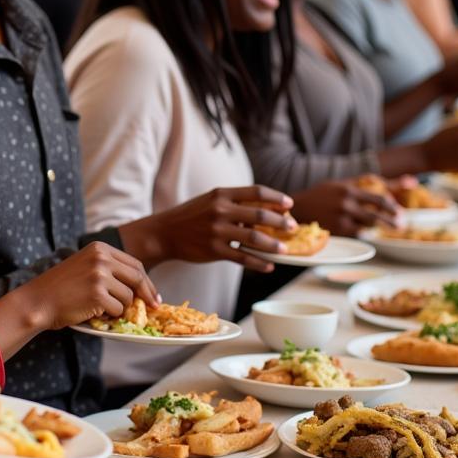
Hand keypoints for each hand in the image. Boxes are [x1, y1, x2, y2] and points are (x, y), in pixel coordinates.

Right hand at [23, 242, 158, 330]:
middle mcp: (101, 258)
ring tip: (99, 307)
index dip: (147, 281)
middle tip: (153, 307)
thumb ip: (110, 269)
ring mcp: (100, 275)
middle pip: (137, 277)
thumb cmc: (60, 288)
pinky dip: (110, 315)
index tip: (153, 295)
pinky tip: (93, 311)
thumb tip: (142, 287)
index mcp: (100, 248)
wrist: (37, 301)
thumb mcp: (85, 266)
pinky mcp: (98, 294)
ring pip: (128, 297)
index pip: (134, 264)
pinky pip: (118, 309)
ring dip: (119, 307)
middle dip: (148, 294)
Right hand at [129, 185, 297, 272]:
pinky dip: (259, 263)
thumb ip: (234, 203)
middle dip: (281, 222)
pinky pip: (242, 257)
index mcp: (221, 194)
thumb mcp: (210, 201)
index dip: (276, 198)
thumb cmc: (191, 216)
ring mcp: (217, 231)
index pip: (256, 191)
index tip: (290, 204)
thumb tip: (265, 211)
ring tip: (284, 250)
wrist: (164, 232)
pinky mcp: (214, 250)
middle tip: (293, 228)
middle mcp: (220, 210)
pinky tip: (268, 266)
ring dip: (273, 245)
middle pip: (259, 214)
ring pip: (254, 237)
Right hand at [291, 179, 401, 237]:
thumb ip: (362, 182)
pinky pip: (358, 233)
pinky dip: (366, 234)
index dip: (391, 206)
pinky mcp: (337, 229)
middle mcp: (346, 203)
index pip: (378, 198)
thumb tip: (390, 180)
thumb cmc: (321, 194)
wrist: (299, 208)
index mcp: (348, 189)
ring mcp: (341, 217)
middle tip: (400, 225)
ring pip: (368, 224)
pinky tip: (369, 234)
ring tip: (386, 229)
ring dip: (379, 227)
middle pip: (376, 214)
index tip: (399, 212)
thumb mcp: (340, 183)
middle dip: (391, 221)